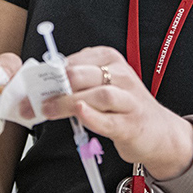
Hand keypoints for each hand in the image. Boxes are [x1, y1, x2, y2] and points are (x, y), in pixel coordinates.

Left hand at [33, 46, 192, 178]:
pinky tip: (80, 114)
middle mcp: (121, 76)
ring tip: (48, 110)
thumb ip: (78, 80)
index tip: (32, 85)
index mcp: (110, 60)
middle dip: (54, 88)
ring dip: (68, 102)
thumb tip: (43, 82)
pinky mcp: (132, 125)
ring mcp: (129, 100)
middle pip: (82, 76)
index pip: (75, 61)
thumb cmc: (125, 108)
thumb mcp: (104, 84)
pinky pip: (110, 120)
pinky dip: (93, 117)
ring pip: (97, 95)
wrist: (160, 133)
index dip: (50, 73)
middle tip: (35, 99)